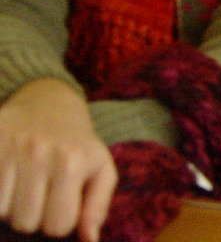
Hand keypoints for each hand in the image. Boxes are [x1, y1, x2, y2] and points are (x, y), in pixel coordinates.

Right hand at [0, 78, 116, 241]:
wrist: (50, 103)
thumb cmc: (78, 144)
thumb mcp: (101, 169)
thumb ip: (98, 206)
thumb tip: (89, 239)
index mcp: (72, 162)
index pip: (58, 225)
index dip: (59, 220)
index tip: (62, 202)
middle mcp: (39, 153)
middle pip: (25, 222)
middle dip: (34, 214)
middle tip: (41, 191)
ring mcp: (10, 148)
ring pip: (2, 213)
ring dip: (11, 206)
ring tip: (24, 183)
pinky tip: (7, 179)